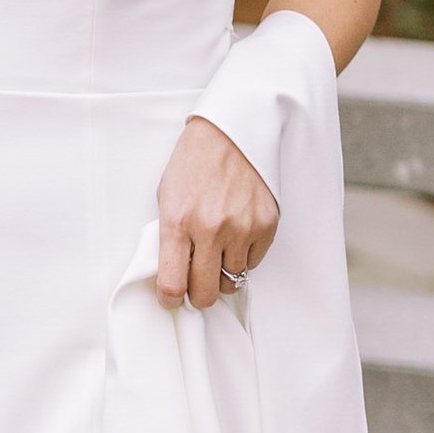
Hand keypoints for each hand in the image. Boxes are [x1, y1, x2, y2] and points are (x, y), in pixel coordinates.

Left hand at [155, 115, 276, 309]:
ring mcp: (242, 228)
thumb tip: (175, 276)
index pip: (173, 285)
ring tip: (216, 252)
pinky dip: (243, 257)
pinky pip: (254, 262)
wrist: (229, 134)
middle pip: (206, 294)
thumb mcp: (167, 199)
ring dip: (222, 274)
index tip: (172, 297)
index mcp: (178, 223)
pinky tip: (235, 237)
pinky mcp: (267, 225)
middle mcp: (211, 229)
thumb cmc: (192, 165)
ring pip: (232, 281)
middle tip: (196, 283)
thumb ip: (170, 239)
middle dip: (198, 295)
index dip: (171, 299)